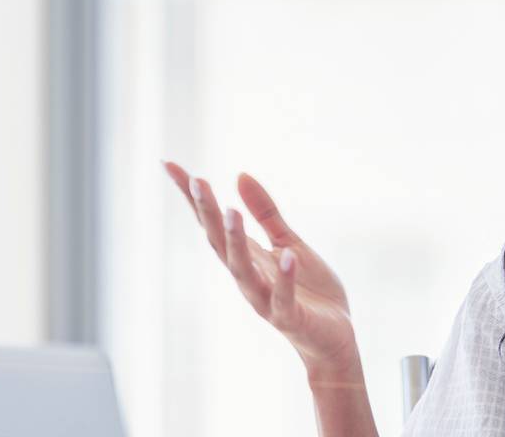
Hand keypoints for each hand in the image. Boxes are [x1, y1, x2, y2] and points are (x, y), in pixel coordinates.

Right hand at [164, 161, 360, 377]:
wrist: (334, 338)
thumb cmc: (309, 291)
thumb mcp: (288, 243)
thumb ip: (265, 214)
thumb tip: (239, 175)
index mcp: (248, 258)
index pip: (212, 224)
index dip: (192, 197)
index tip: (170, 165)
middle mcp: (249, 278)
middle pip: (220, 243)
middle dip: (208, 214)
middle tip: (197, 180)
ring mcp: (267, 299)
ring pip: (243, 270)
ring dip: (235, 242)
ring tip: (230, 211)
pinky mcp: (290, 317)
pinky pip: (283, 297)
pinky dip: (283, 278)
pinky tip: (286, 255)